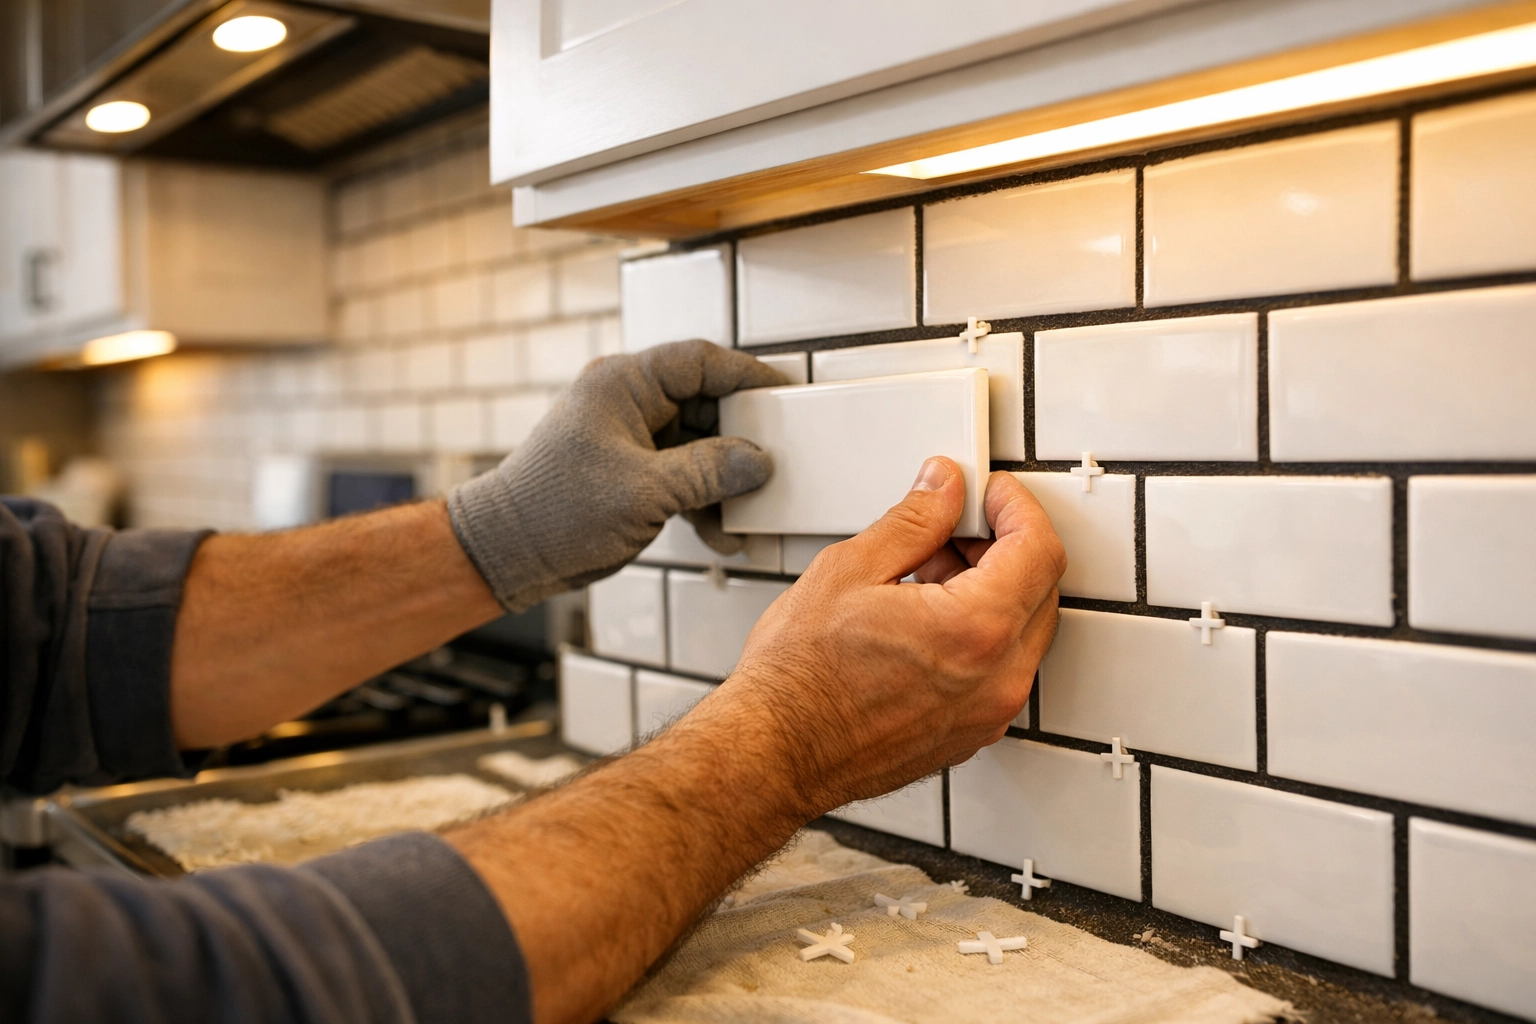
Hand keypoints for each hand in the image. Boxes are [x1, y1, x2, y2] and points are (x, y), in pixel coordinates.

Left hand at [448, 340, 784, 610]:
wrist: (506, 554)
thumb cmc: (556, 510)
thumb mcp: (645, 491)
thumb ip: (709, 472)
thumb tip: (759, 462)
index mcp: (623, 384)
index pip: (699, 362)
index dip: (746, 375)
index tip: (785, 394)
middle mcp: (627, 403)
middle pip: (704, 405)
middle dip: (739, 440)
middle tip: (775, 461)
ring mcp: (629, 440)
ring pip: (697, 446)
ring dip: (723, 481)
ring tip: (747, 512)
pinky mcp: (630, 474)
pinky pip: (681, 476)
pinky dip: (702, 502)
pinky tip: (722, 535)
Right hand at [721, 457, 1064, 813]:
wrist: (774, 750)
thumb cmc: (798, 678)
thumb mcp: (849, 570)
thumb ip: (913, 521)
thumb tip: (943, 490)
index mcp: (974, 630)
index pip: (1038, 548)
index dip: (1017, 507)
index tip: (990, 493)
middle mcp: (996, 679)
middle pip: (1040, 588)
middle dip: (1005, 545)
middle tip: (952, 525)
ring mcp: (987, 714)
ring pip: (1023, 630)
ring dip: (993, 589)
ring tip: (926, 572)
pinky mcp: (971, 733)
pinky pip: (1001, 668)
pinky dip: (981, 632)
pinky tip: (926, 617)